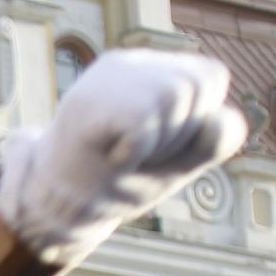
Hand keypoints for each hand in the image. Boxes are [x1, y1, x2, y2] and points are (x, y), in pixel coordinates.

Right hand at [0, 47, 243, 254]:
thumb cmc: (116, 184)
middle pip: (200, 83)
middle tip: (140, 154)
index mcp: (151, 70)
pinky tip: (113, 157)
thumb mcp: (179, 162)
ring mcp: (104, 80)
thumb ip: (214, 140)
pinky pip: (142, 118)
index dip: (199, 121)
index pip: (210, 77)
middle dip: (182, 133)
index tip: (160, 146)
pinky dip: (135, 149)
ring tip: (125, 156)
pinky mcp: (85, 102)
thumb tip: (218, 120)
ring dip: (158, 143)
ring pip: (176, 95)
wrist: (57, 212)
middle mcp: (129, 63)